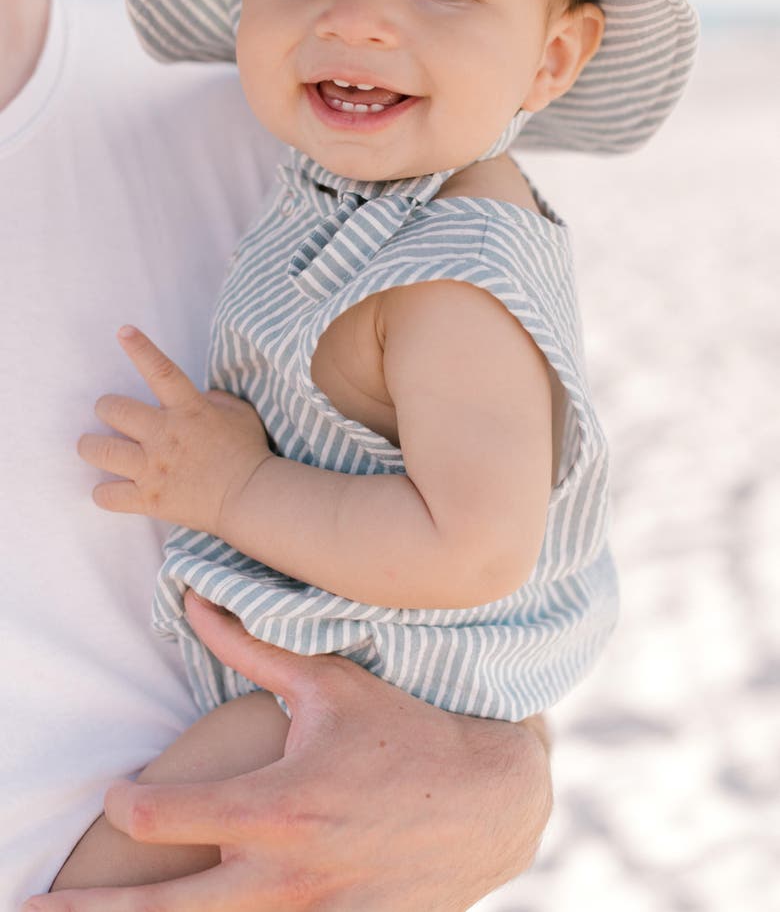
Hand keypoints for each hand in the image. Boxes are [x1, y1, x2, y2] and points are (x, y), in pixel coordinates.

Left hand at [25, 594, 551, 911]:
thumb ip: (251, 649)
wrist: (489, 802)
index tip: (122, 791)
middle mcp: (286, 874)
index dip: (127, 804)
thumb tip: (194, 597)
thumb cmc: (405, 731)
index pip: (164, 817)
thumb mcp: (328, 684)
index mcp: (278, 806)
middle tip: (37, 910)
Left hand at [77, 326, 269, 533]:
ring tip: (95, 445)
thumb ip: (215, 398)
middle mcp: (165, 435)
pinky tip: (111, 487)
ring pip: (100, 450)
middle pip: (113, 410)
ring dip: (92, 445)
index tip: (124, 331)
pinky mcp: (149, 499)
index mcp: (188, 410)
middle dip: (105, 408)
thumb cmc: (248, 452)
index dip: (141, 349)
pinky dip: (105, 492)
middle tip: (110, 414)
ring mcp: (153, 469)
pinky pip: (107, 495)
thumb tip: (198, 395)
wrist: (251, 498)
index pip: (162, 371)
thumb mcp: (239, 413)